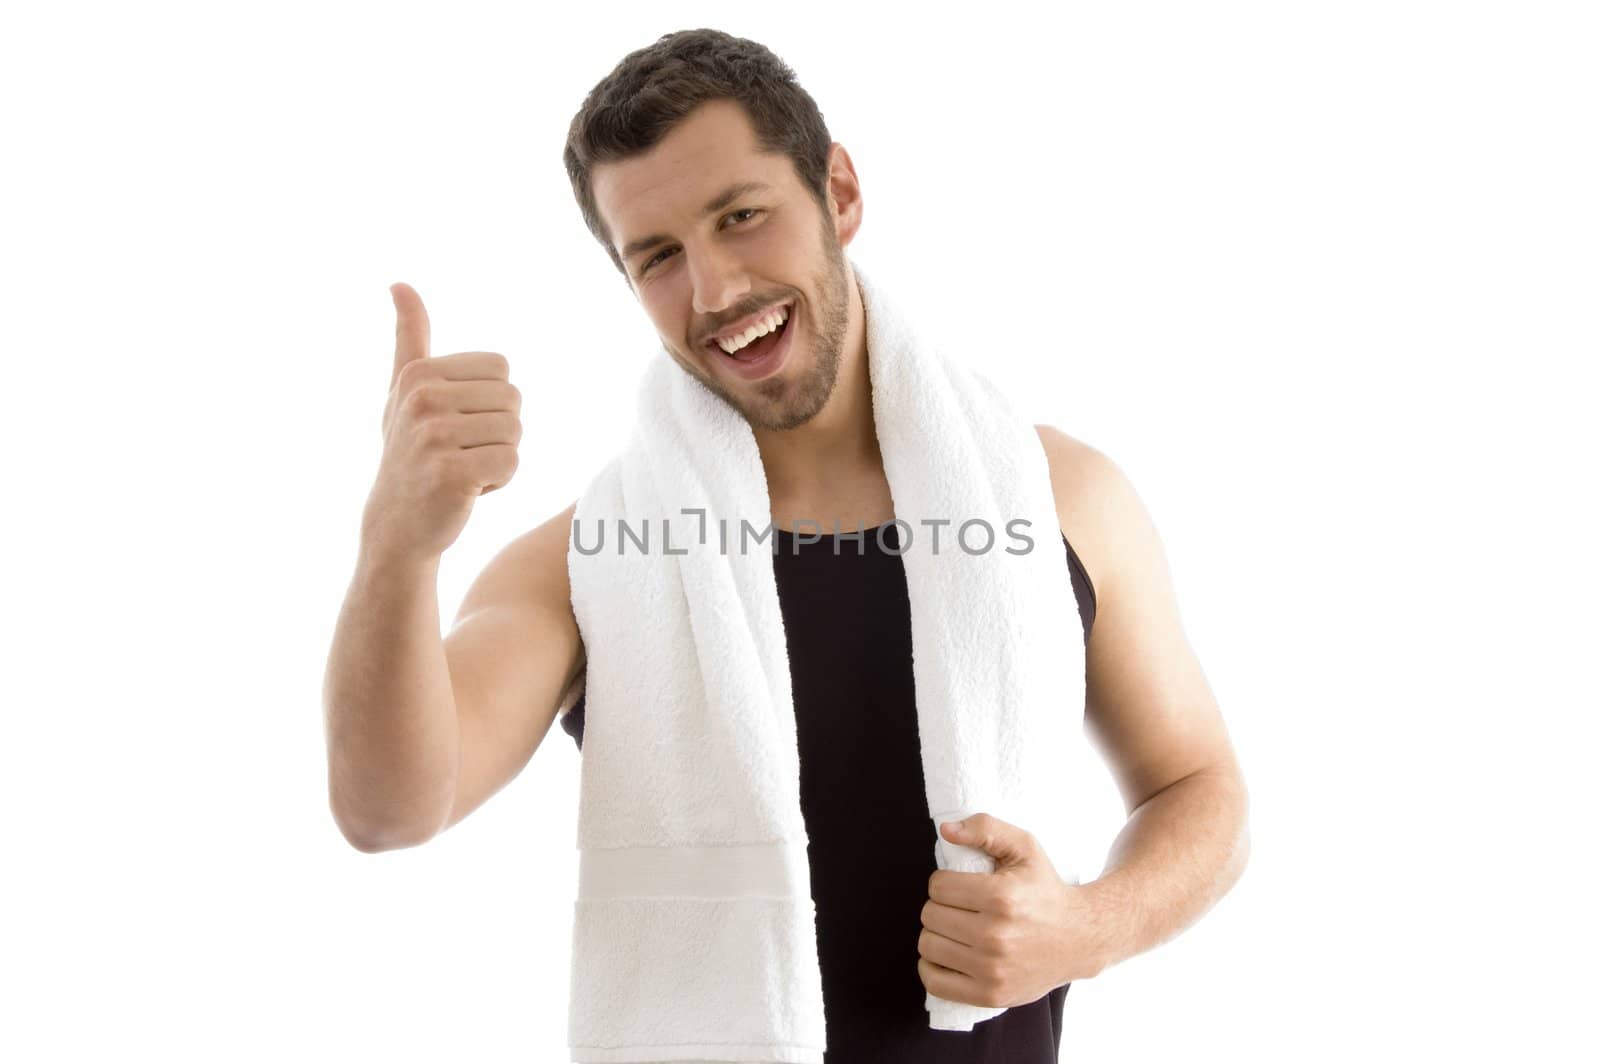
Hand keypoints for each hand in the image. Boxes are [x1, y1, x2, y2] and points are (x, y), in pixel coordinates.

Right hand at [362, 283, 521, 561]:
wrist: (397, 523)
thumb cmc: (410, 451)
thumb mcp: (404, 391)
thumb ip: (410, 337)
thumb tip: (400, 284)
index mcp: (419, 373)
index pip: (502, 369)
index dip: (490, 401)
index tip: (457, 423)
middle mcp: (423, 399)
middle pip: (513, 400)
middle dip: (498, 431)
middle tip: (460, 451)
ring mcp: (434, 436)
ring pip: (515, 432)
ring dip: (498, 457)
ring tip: (461, 469)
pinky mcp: (450, 472)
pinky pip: (512, 462)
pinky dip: (499, 481)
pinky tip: (467, 489)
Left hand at [918, 812, 1110, 1008]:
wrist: (1079, 938)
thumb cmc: (1046, 889)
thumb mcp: (1024, 847)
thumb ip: (985, 828)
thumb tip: (946, 830)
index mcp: (1001, 898)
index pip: (938, 886)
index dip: (944, 882)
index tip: (961, 886)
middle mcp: (996, 936)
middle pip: (930, 915)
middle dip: (940, 906)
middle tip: (961, 907)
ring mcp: (992, 969)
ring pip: (928, 946)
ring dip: (936, 934)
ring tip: (956, 929)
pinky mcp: (990, 994)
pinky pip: (935, 982)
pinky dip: (931, 967)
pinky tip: (947, 954)